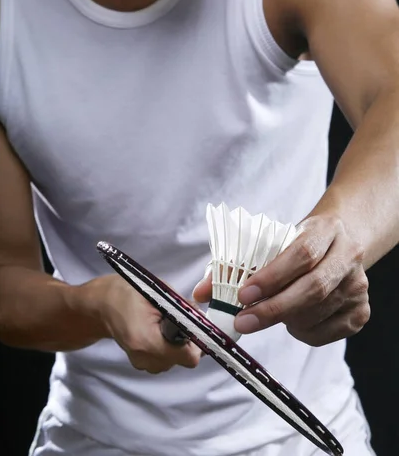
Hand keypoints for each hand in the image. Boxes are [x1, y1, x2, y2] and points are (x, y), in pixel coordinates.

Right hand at [89, 274, 200, 373]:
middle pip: (183, 360)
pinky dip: (167, 347)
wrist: (101, 305)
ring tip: (165, 324)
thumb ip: (181, 306)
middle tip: (178, 321)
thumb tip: (200, 315)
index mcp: (147, 341)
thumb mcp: (157, 291)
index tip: (193, 326)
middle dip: (187, 341)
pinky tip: (158, 332)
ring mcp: (142, 364)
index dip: (197, 342)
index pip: (188, 357)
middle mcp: (145, 359)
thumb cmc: (127, 293)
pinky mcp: (141, 364)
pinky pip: (165, 360)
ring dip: (177, 344)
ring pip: (175, 361)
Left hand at [194, 215, 370, 346]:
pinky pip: (325, 333)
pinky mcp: (362, 311)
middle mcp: (348, 256)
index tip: (242, 294)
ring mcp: (358, 286)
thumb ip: (234, 265)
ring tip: (267, 313)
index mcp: (325, 230)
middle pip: (312, 288)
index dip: (271, 277)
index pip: (300, 254)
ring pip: (316, 313)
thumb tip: (200, 293)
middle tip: (242, 321)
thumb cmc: (296, 242)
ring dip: (284, 320)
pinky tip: (292, 320)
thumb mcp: (271, 241)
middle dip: (273, 309)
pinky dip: (301, 332)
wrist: (341, 240)